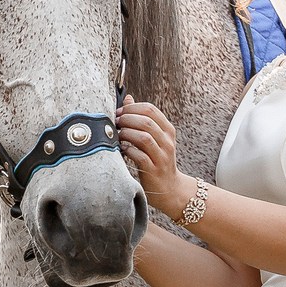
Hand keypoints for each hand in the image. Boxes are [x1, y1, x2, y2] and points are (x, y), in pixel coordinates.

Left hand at [118, 100, 192, 217]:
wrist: (169, 187)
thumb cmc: (157, 159)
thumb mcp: (155, 137)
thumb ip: (142, 118)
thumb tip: (128, 99)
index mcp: (168, 130)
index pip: (151, 109)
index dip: (132, 108)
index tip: (119, 112)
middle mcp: (167, 142)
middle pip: (146, 121)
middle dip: (127, 119)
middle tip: (115, 123)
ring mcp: (162, 156)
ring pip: (144, 137)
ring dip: (126, 133)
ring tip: (117, 135)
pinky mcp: (153, 170)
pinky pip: (139, 156)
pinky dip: (128, 150)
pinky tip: (121, 149)